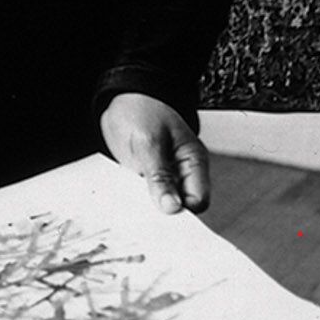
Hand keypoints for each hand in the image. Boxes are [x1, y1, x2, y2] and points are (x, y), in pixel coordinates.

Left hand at [99, 92, 209, 213]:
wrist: (121, 98)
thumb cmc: (142, 110)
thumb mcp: (149, 142)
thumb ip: (160, 175)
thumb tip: (172, 207)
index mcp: (193, 162)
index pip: (198, 200)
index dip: (184, 212)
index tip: (164, 219)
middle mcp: (181, 172)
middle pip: (181, 206)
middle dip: (165, 214)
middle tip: (145, 220)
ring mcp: (163, 175)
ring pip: (160, 203)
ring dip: (147, 208)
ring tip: (131, 212)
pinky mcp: (145, 177)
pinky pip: (143, 196)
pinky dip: (135, 200)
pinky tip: (123, 203)